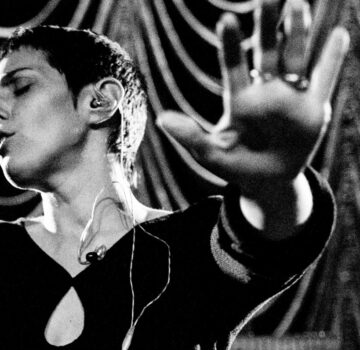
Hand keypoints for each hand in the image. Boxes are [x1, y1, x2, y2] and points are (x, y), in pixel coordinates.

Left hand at [158, 0, 348, 195]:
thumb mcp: (209, 154)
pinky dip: (332, 59)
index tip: (227, 21)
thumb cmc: (234, 165)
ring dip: (296, 33)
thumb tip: (161, 119)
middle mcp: (265, 92)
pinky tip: (338, 34)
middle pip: (266, 53)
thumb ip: (190, 136)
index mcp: (239, 100)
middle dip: (267, 27)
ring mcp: (290, 97)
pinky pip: (323, 80)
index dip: (231, 45)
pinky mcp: (313, 108)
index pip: (234, 67)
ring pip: (294, 58)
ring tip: (297, 4)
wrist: (266, 182)